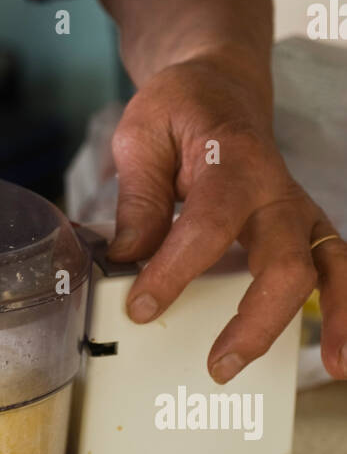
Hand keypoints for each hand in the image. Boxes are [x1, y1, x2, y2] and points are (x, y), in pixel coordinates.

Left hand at [106, 55, 346, 381]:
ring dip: (333, 318)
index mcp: (233, 160)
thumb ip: (139, 198)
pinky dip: (346, 308)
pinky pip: (337, 268)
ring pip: (328, 268)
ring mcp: (298, 211)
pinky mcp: (306, 228)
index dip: (174, 271)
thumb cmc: (179, 111)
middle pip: (284, 262)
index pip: (207, 226)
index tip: (141, 307)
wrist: (219, 87)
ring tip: (331, 365)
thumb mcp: (143, 136)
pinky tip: (339, 352)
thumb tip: (129, 259)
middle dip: (256, 320)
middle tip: (218, 364)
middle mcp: (277, 190)